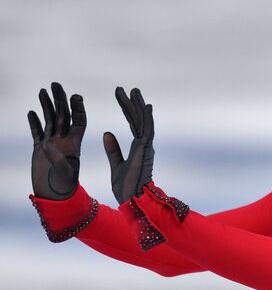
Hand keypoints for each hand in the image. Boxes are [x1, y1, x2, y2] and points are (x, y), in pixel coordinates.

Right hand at [28, 83, 86, 199]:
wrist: (54, 199)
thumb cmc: (65, 188)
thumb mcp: (64, 173)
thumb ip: (57, 159)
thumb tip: (46, 144)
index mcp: (76, 144)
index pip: (79, 121)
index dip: (78, 108)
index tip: (76, 96)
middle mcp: (64, 141)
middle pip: (63, 116)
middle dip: (60, 100)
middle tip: (56, 84)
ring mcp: (51, 145)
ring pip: (50, 121)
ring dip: (46, 106)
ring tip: (43, 91)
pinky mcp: (38, 151)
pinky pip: (36, 133)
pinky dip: (34, 123)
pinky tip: (32, 112)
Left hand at [103, 87, 153, 203]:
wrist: (132, 201)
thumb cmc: (126, 188)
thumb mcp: (116, 165)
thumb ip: (113, 150)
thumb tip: (107, 133)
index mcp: (137, 148)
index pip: (133, 124)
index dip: (127, 109)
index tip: (122, 96)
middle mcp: (144, 145)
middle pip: (138, 119)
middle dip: (132, 103)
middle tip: (126, 89)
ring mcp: (146, 147)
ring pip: (143, 121)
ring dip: (138, 106)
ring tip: (133, 91)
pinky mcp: (145, 150)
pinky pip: (147, 130)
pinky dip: (147, 117)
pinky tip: (145, 105)